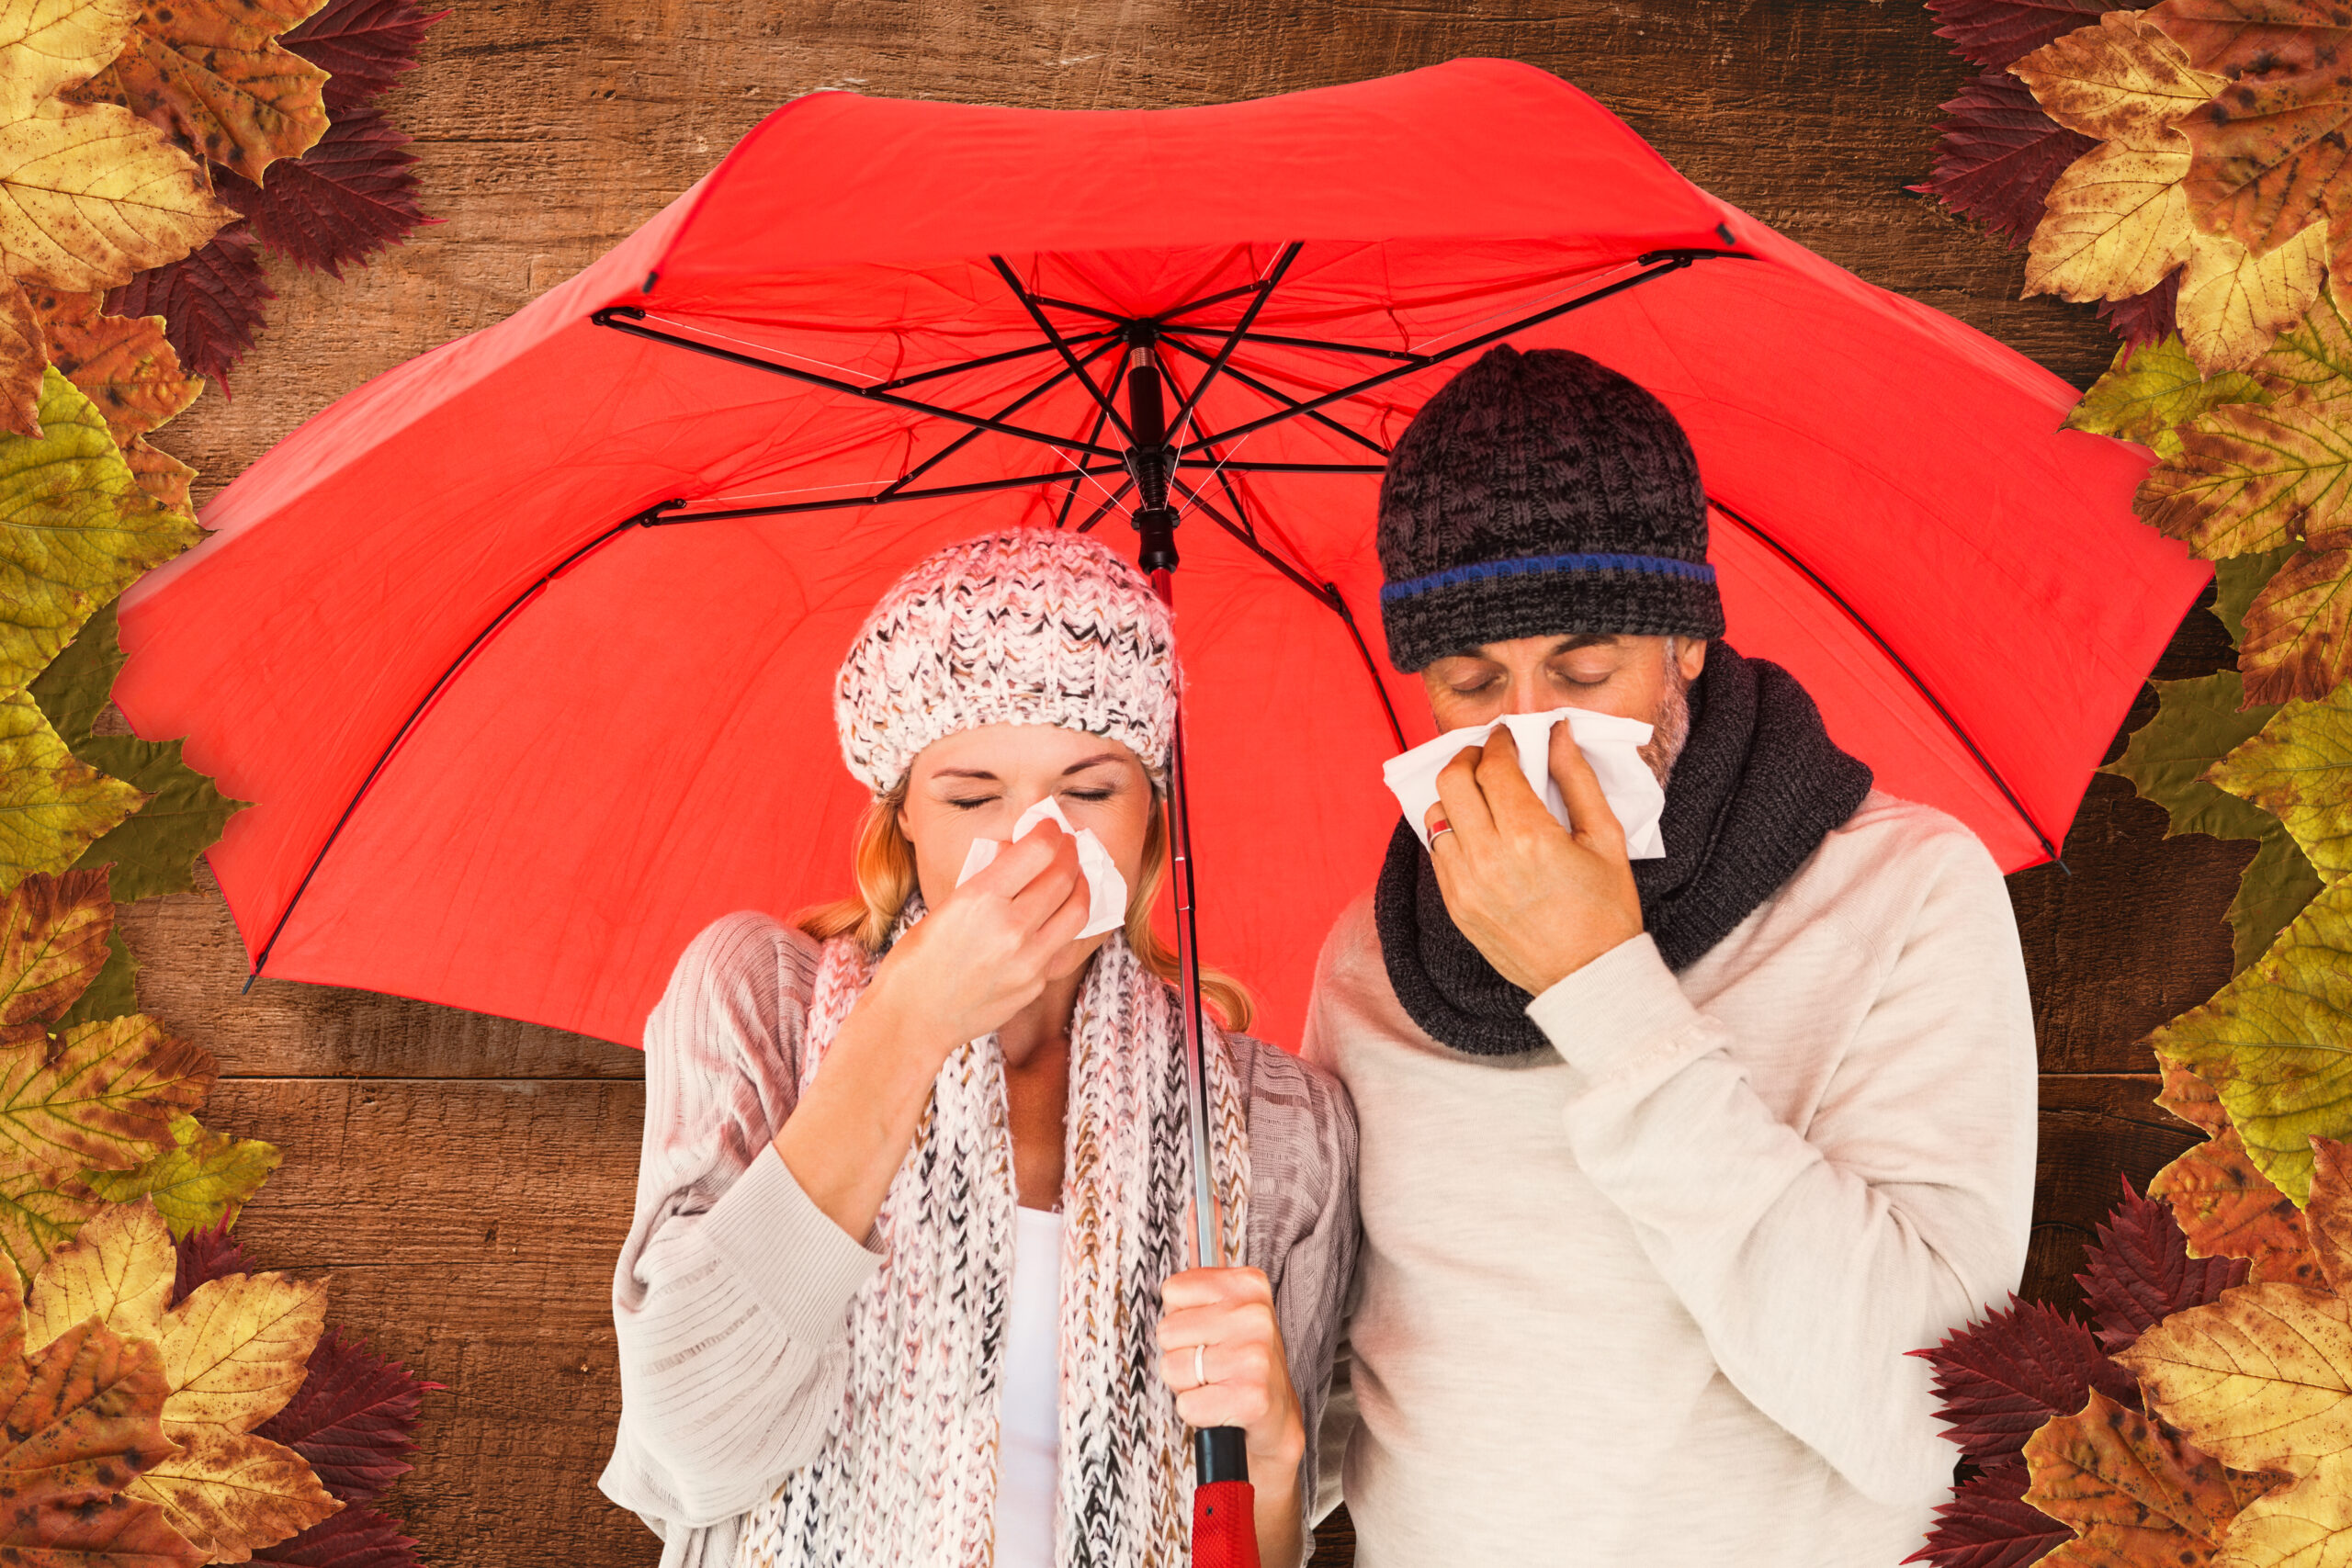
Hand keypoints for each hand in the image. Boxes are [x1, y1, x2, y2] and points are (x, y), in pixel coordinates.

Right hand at [860, 821, 1091, 1062]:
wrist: (914, 1019)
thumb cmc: (918, 959)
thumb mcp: (945, 906)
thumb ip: (986, 880)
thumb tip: (1017, 851)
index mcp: (981, 899)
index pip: (1039, 850)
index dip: (1050, 831)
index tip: (1050, 828)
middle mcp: (1011, 928)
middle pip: (1064, 876)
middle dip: (1070, 853)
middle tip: (1068, 846)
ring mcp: (1028, 960)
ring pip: (1078, 910)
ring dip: (1080, 886)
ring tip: (1074, 878)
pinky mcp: (1036, 984)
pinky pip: (1063, 945)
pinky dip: (1064, 924)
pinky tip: (1057, 916)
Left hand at [1157, 1266, 1302, 1478]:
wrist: (1276, 1418)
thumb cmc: (1242, 1359)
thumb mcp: (1228, 1302)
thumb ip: (1208, 1251)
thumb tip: (1200, 1200)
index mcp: (1248, 1284)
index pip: (1171, 1291)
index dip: (1182, 1318)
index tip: (1210, 1330)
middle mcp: (1256, 1315)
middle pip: (1167, 1331)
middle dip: (1182, 1354)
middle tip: (1214, 1364)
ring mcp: (1256, 1356)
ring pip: (1173, 1369)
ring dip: (1188, 1385)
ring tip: (1218, 1384)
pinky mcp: (1252, 1397)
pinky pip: (1187, 1405)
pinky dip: (1197, 1413)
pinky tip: (1222, 1407)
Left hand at [1425, 722, 1641, 994]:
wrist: (1588, 977)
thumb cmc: (1606, 910)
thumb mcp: (1606, 837)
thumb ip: (1578, 779)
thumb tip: (1558, 734)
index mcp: (1530, 837)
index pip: (1494, 767)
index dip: (1500, 743)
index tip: (1508, 737)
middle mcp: (1488, 858)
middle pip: (1453, 781)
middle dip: (1468, 758)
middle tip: (1488, 757)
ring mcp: (1465, 884)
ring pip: (1436, 814)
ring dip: (1455, 795)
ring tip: (1480, 794)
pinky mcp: (1455, 905)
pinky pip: (1437, 851)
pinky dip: (1451, 831)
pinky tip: (1476, 830)